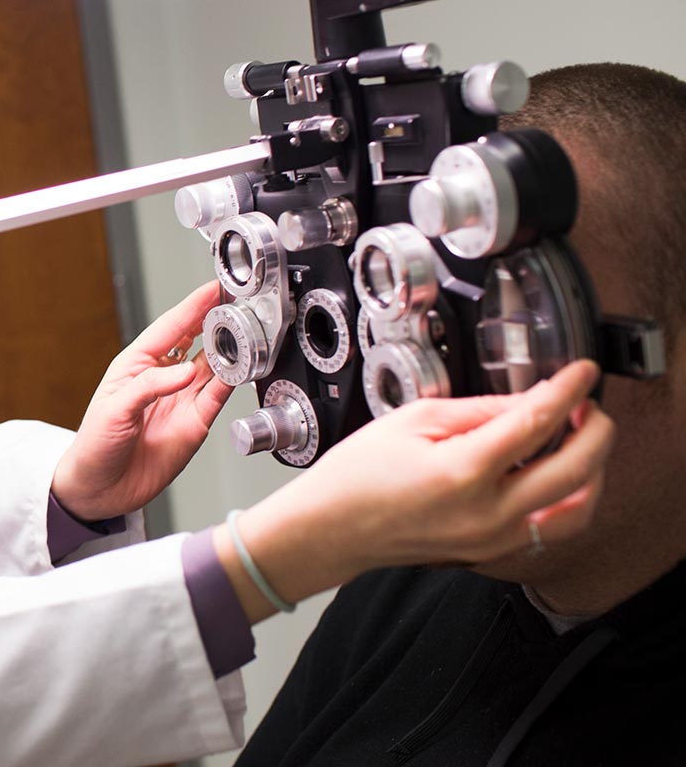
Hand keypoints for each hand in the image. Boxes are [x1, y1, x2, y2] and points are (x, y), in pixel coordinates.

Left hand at [51, 281, 233, 519]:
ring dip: (229, 348)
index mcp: (136, 365)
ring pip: (213, 366)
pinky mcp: (195, 423)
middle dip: (217, 319)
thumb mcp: (113, 409)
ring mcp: (181, 400)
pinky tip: (242, 367)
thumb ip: (149, 387)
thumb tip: (185, 372)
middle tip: (239, 301)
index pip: (171, 327)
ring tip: (246, 330)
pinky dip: (232, 382)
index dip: (193, 306)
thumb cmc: (94, 445)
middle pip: (197, 341)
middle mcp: (162, 378)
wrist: (100, 489)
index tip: (214, 288)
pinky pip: (218, 396)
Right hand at [226, 360, 612, 617]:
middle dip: (597, 429)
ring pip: (578, 509)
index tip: (584, 372)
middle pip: (577, 469)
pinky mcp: (492, 555)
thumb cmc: (358, 476)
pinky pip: (552, 530)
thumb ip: (479, 410)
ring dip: (594, 471)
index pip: (537, 422)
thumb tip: (528, 402)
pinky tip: (557, 476)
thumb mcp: (413, 420)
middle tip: (589, 405)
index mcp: (463, 472)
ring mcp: (493, 541)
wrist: (331, 530)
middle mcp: (487, 513)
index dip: (569, 390)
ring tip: (580, 441)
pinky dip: (569, 499)